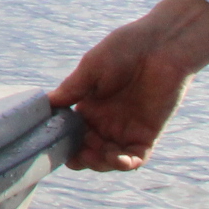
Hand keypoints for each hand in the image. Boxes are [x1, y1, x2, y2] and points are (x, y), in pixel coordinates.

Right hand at [50, 0, 208, 171]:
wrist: (163, 44)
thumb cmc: (125, 48)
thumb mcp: (91, 67)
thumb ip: (72, 90)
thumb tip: (46, 104)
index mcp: (89, 106)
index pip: (72, 132)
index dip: (63, 142)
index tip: (55, 144)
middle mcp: (106, 121)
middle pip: (88, 149)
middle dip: (80, 156)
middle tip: (76, 154)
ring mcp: (127, 128)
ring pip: (109, 158)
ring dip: (100, 163)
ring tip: (94, 156)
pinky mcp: (148, 133)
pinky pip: (136, 157)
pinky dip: (126, 164)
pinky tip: (118, 159)